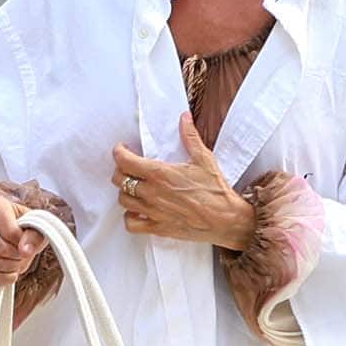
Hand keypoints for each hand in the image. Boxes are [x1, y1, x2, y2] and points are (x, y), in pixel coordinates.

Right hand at [0, 190, 48, 287]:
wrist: (17, 234)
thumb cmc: (26, 227)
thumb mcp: (36, 227)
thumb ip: (34, 236)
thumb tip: (25, 251)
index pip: (10, 232)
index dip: (23, 244)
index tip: (28, 244)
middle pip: (1, 248)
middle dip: (18, 257)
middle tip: (24, 255)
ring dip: (11, 267)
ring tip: (18, 262)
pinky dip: (1, 278)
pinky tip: (10, 274)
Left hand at [113, 113, 255, 251]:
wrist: (225, 219)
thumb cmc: (216, 191)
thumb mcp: (204, 159)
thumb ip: (190, 137)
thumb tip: (184, 118)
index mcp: (160, 173)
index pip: (125, 161)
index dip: (119, 152)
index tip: (122, 149)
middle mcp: (152, 192)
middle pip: (119, 180)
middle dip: (120, 171)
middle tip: (129, 167)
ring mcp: (153, 212)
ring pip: (123, 201)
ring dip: (125, 192)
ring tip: (134, 188)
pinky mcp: (158, 228)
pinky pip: (131, 224)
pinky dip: (130, 217)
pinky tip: (138, 211)